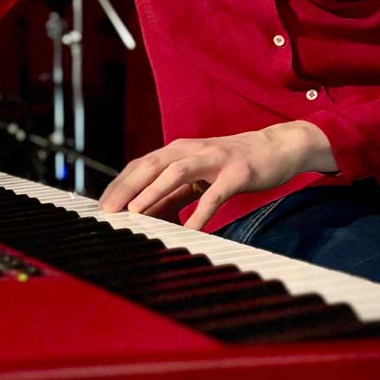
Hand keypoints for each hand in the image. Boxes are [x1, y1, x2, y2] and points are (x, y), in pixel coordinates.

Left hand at [98, 121, 336, 230]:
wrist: (278, 148)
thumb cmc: (234, 165)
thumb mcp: (198, 178)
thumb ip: (172, 194)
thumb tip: (144, 215)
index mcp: (180, 150)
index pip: (141, 165)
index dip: (119, 184)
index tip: (101, 206)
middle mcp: (193, 150)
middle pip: (151, 165)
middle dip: (126, 188)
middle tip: (108, 211)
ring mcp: (215, 159)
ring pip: (176, 172)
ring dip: (153, 192)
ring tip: (135, 212)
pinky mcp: (237, 172)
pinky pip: (215, 194)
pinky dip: (200, 213)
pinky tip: (190, 230)